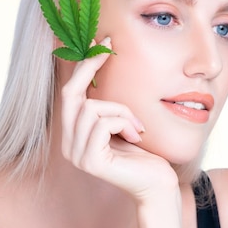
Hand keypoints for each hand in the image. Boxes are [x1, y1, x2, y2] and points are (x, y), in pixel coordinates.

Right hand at [59, 38, 177, 199]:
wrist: (158, 184)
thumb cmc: (144, 152)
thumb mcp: (123, 121)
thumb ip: (107, 104)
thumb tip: (102, 60)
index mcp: (74, 134)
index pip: (69, 94)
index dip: (82, 67)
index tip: (101, 43)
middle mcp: (69, 145)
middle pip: (70, 95)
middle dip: (89, 69)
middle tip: (109, 50)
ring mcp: (76, 155)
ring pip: (92, 108)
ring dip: (122, 112)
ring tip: (137, 127)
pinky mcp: (90, 161)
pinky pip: (103, 123)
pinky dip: (124, 123)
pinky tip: (135, 136)